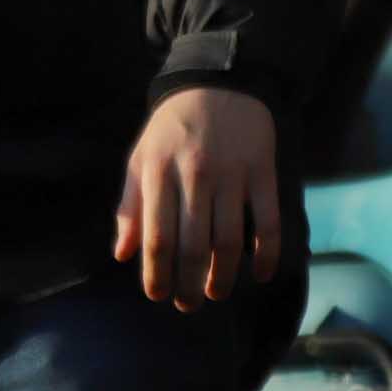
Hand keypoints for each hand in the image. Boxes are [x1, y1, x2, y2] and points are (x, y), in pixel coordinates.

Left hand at [113, 86, 281, 310]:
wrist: (218, 84)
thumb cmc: (171, 129)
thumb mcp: (140, 159)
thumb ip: (130, 206)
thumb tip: (123, 254)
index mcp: (159, 172)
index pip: (157, 235)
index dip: (156, 272)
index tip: (156, 296)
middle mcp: (195, 176)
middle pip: (193, 245)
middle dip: (188, 283)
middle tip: (187, 305)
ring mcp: (233, 175)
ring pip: (229, 240)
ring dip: (223, 276)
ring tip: (215, 293)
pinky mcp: (264, 174)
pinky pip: (268, 223)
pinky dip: (266, 254)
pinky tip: (260, 274)